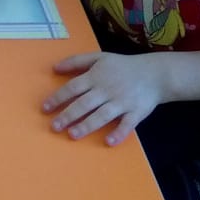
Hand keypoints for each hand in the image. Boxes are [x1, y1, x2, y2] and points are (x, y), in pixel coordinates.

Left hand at [43, 51, 166, 145]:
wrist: (155, 73)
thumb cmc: (122, 66)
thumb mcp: (99, 57)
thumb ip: (76, 61)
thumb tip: (54, 67)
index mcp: (96, 76)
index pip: (73, 87)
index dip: (58, 97)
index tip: (45, 108)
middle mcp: (107, 89)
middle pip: (84, 103)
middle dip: (68, 115)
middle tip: (54, 126)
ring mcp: (122, 102)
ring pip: (102, 115)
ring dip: (87, 125)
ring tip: (72, 135)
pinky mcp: (136, 112)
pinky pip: (127, 124)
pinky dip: (119, 133)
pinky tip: (109, 141)